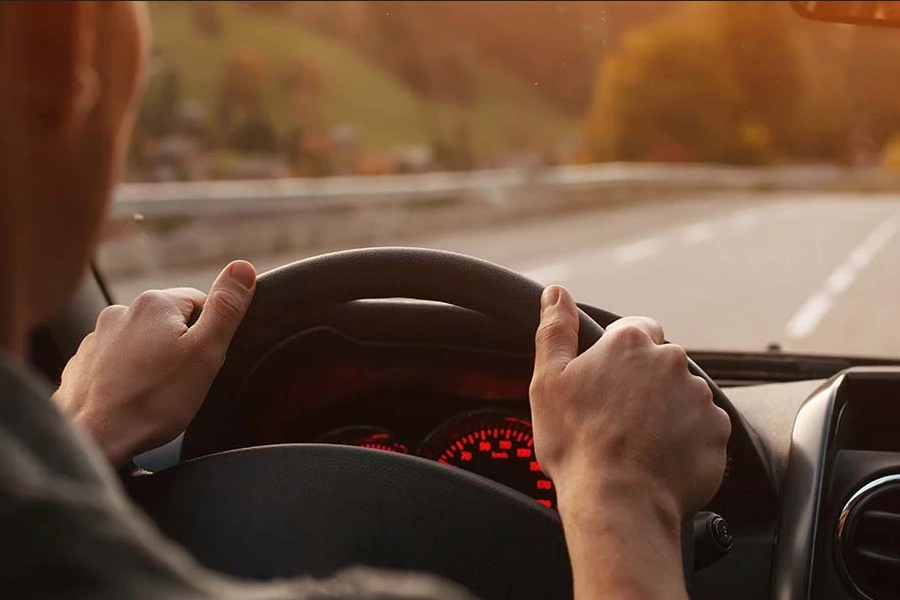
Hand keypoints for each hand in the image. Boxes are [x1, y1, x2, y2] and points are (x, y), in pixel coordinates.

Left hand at [53, 260, 256, 467]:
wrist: (93, 439)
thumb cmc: (153, 401)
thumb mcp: (205, 353)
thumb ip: (226, 308)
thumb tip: (243, 267)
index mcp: (156, 303)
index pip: (201, 303)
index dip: (209, 335)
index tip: (202, 363)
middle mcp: (122, 310)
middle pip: (170, 322)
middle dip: (180, 347)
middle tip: (182, 382)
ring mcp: (97, 336)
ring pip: (142, 342)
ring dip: (152, 360)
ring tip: (155, 394)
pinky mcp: (83, 362)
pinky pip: (116, 361)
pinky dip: (126, 375)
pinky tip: (131, 399)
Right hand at [529, 285, 729, 599]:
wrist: (618, 501)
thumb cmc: (576, 442)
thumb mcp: (548, 380)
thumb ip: (555, 330)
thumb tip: (555, 293)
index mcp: (631, 342)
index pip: (635, 328)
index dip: (619, 353)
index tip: (606, 381)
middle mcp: (673, 360)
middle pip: (660, 362)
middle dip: (643, 383)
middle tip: (616, 418)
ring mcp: (700, 396)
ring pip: (682, 395)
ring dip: (666, 410)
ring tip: (638, 443)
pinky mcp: (718, 432)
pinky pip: (703, 428)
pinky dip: (686, 439)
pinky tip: (660, 458)